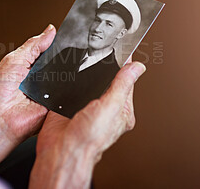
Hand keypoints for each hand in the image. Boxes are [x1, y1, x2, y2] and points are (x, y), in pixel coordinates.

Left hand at [0, 24, 55, 167]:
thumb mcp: (13, 60)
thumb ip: (33, 46)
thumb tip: (49, 31)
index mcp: (27, 68)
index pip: (46, 52)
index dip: (54, 43)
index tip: (63, 35)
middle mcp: (38, 81)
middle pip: (58, 64)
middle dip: (60, 58)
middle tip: (57, 56)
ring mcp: (47, 94)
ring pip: (64, 79)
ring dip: (62, 74)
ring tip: (50, 75)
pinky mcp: (55, 106)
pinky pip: (66, 95)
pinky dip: (66, 89)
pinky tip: (58, 86)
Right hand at [30, 60, 145, 188]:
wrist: (62, 150)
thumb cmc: (88, 139)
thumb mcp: (111, 108)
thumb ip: (122, 86)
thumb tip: (137, 68)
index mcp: (121, 111)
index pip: (127, 82)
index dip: (126, 64)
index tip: (124, 49)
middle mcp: (105, 109)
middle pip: (108, 80)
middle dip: (106, 67)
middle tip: (106, 51)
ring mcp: (87, 106)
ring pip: (90, 82)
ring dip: (88, 73)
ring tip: (89, 60)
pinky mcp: (69, 105)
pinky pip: (73, 87)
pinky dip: (72, 79)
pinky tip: (72, 73)